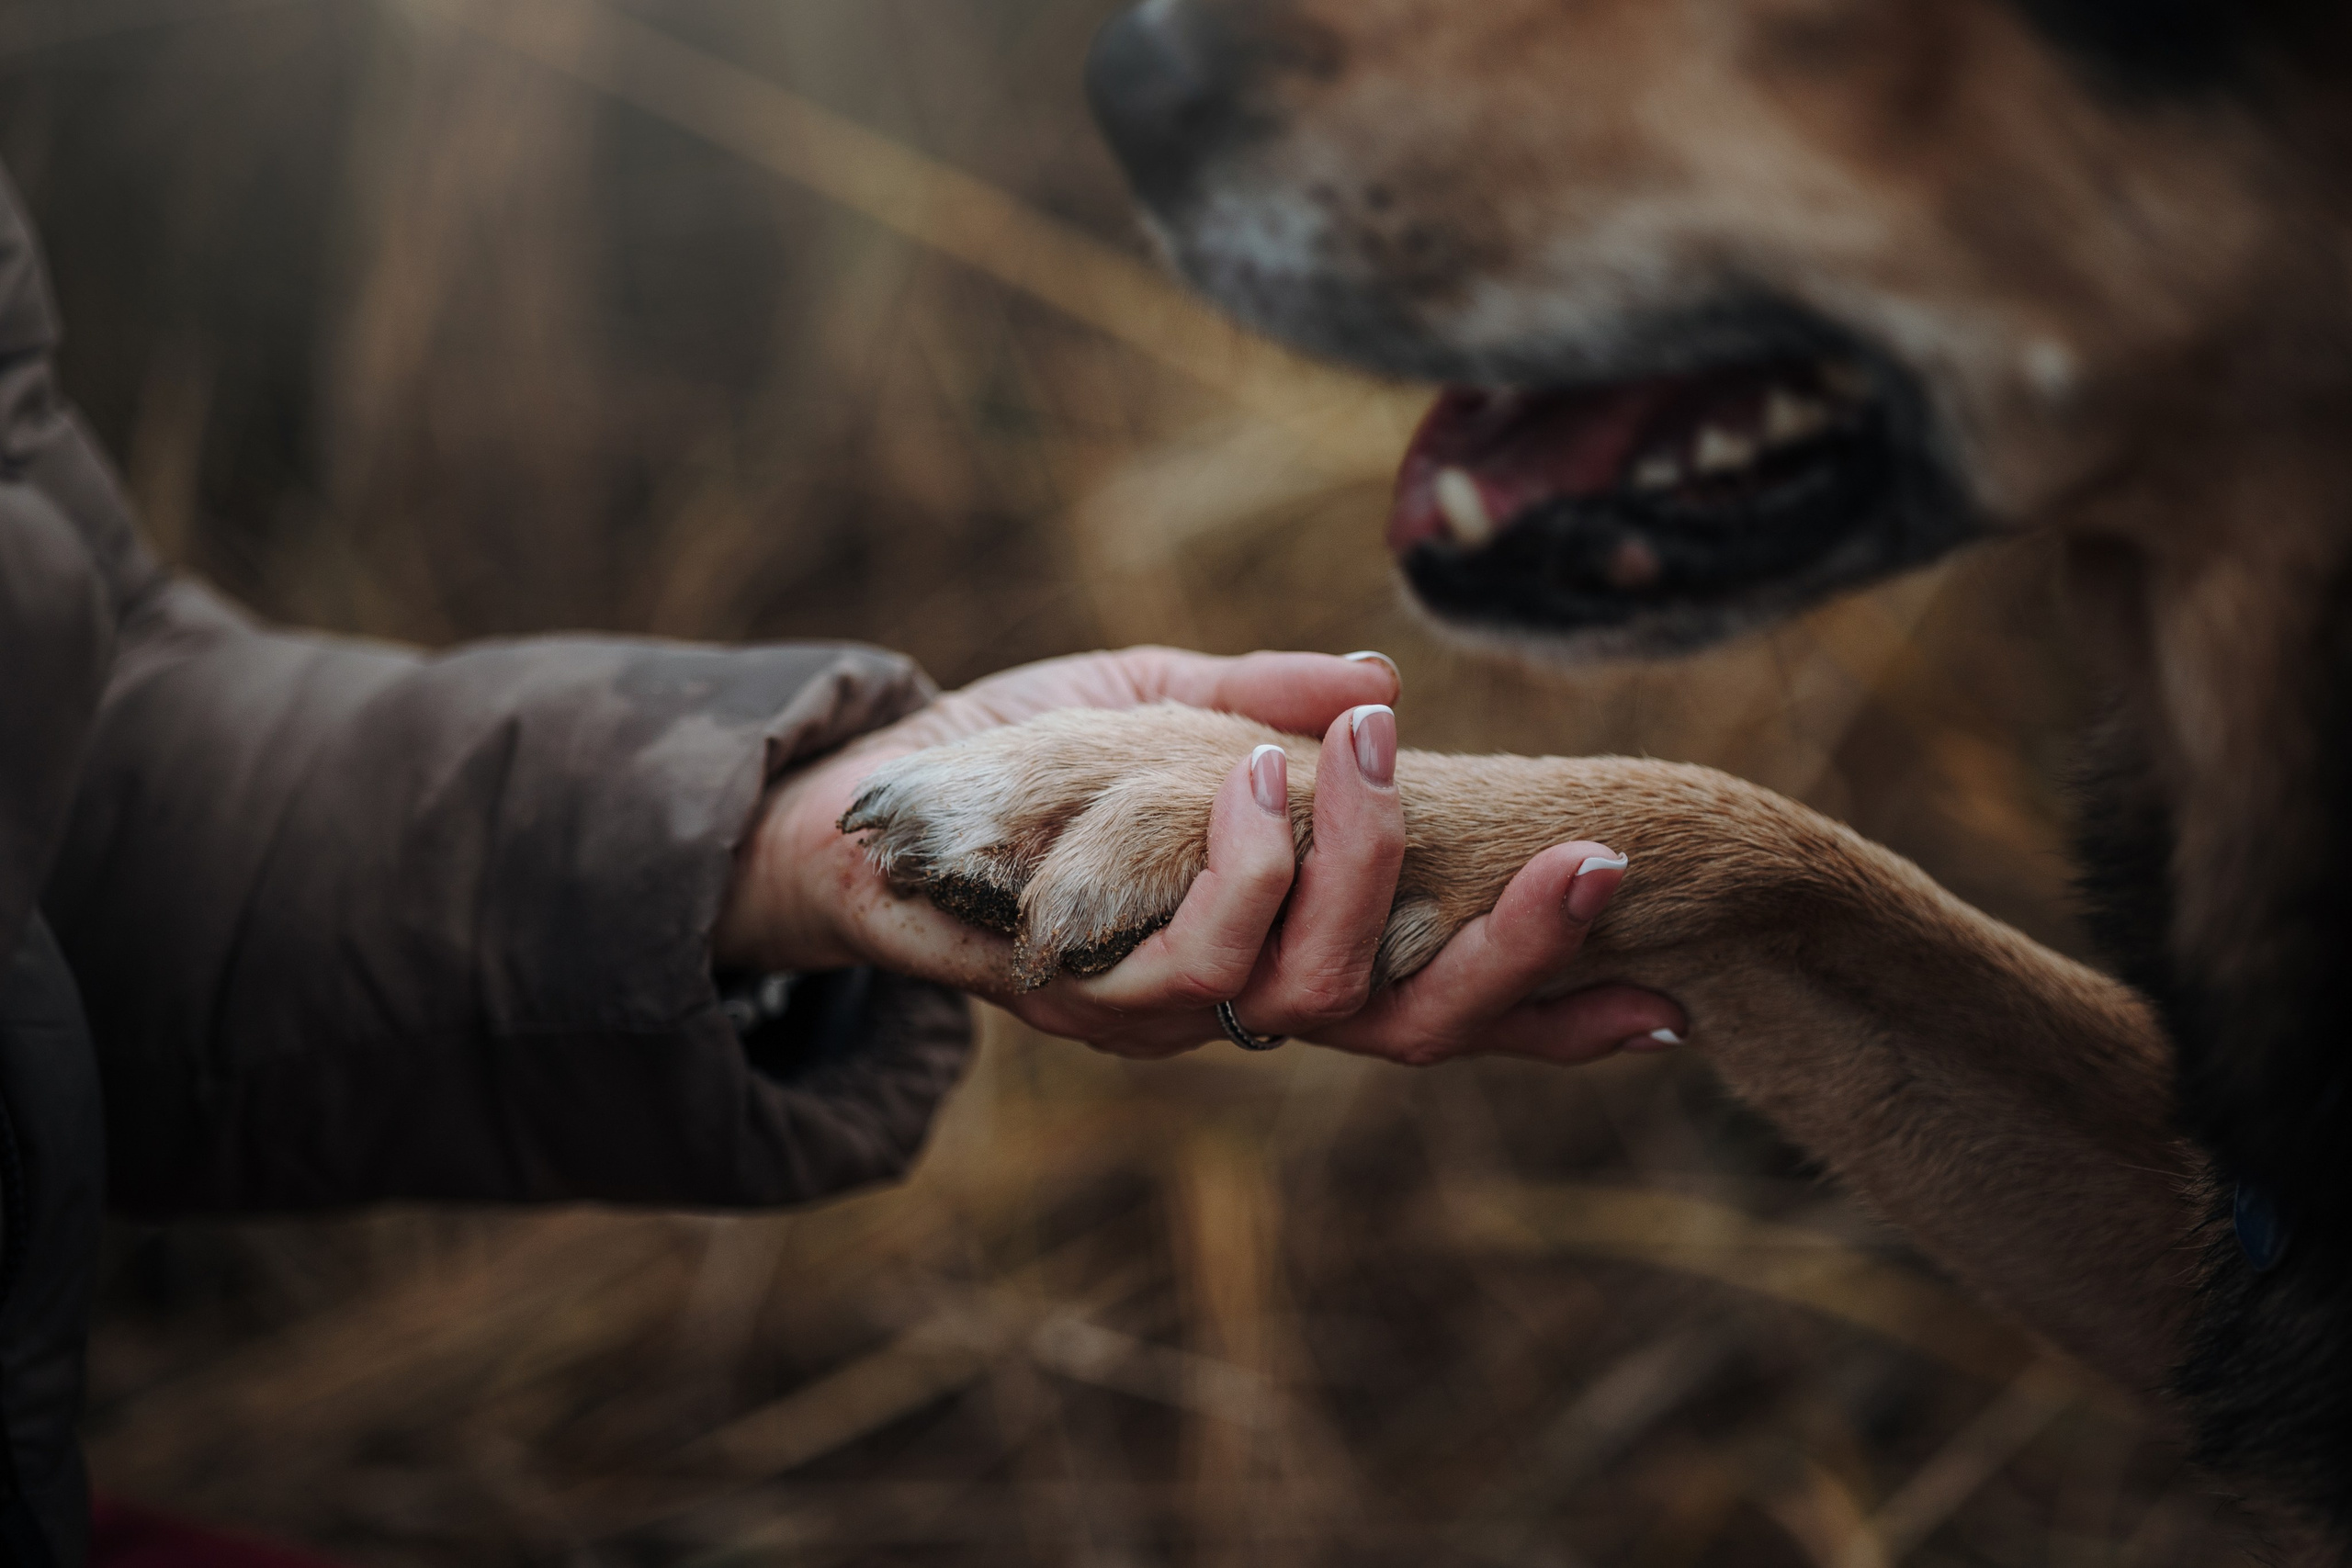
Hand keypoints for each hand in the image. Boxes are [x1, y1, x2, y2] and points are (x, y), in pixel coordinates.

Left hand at [715, 645, 1682, 1060]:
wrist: (861, 803)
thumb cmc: (1021, 762)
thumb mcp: (1162, 706)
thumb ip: (1267, 701)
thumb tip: (1378, 680)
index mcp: (1286, 937)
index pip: (1439, 992)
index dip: (1550, 1008)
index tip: (1669, 1001)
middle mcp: (1243, 1000)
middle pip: (1418, 1034)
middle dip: (1522, 959)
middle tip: (1595, 857)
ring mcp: (1167, 1014)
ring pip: (1322, 1000)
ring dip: (1369, 867)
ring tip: (1371, 747)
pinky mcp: (1084, 999)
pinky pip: (1200, 968)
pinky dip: (1249, 868)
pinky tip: (1252, 781)